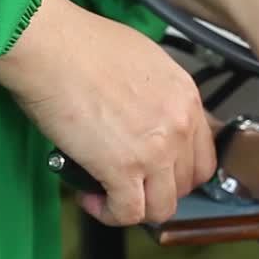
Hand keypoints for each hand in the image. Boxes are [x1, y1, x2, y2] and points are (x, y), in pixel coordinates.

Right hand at [0, 0, 213, 225]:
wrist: (54, 47)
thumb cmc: (84, 45)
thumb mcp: (145, 62)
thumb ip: (158, 93)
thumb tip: (145, 112)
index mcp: (187, 97)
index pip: (203, 154)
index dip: (180, 170)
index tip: (158, 171)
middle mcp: (180, 125)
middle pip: (187, 183)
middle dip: (158, 189)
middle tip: (131, 183)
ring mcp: (156, 150)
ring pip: (163, 206)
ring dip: (137, 207)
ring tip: (109, 194)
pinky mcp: (122, 168)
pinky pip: (129, 212)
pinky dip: (110, 213)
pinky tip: (92, 198)